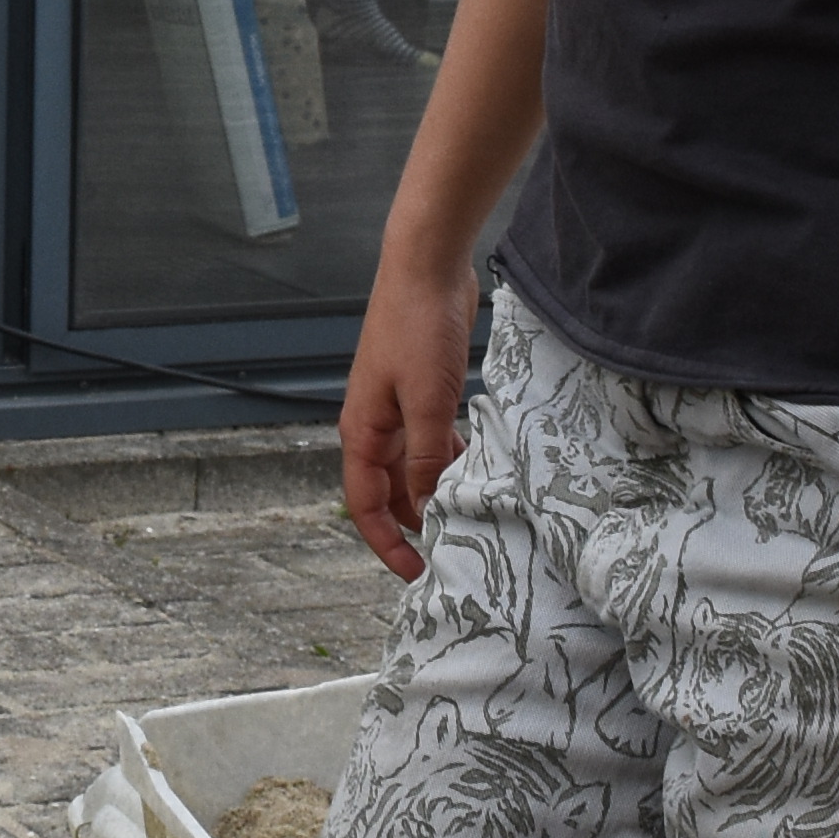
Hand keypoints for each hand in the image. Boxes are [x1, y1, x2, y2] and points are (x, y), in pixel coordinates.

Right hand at [341, 248, 477, 575]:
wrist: (425, 265)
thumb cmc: (417, 326)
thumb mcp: (428, 401)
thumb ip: (428, 456)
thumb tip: (431, 505)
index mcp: (362, 432)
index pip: (365, 505)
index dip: (387, 544)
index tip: (416, 572)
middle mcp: (374, 426)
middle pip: (390, 492)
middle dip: (416, 523)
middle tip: (453, 549)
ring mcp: (396, 408)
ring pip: (413, 467)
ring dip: (436, 489)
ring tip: (471, 512)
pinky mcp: (420, 391)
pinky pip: (430, 440)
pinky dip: (449, 458)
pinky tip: (476, 466)